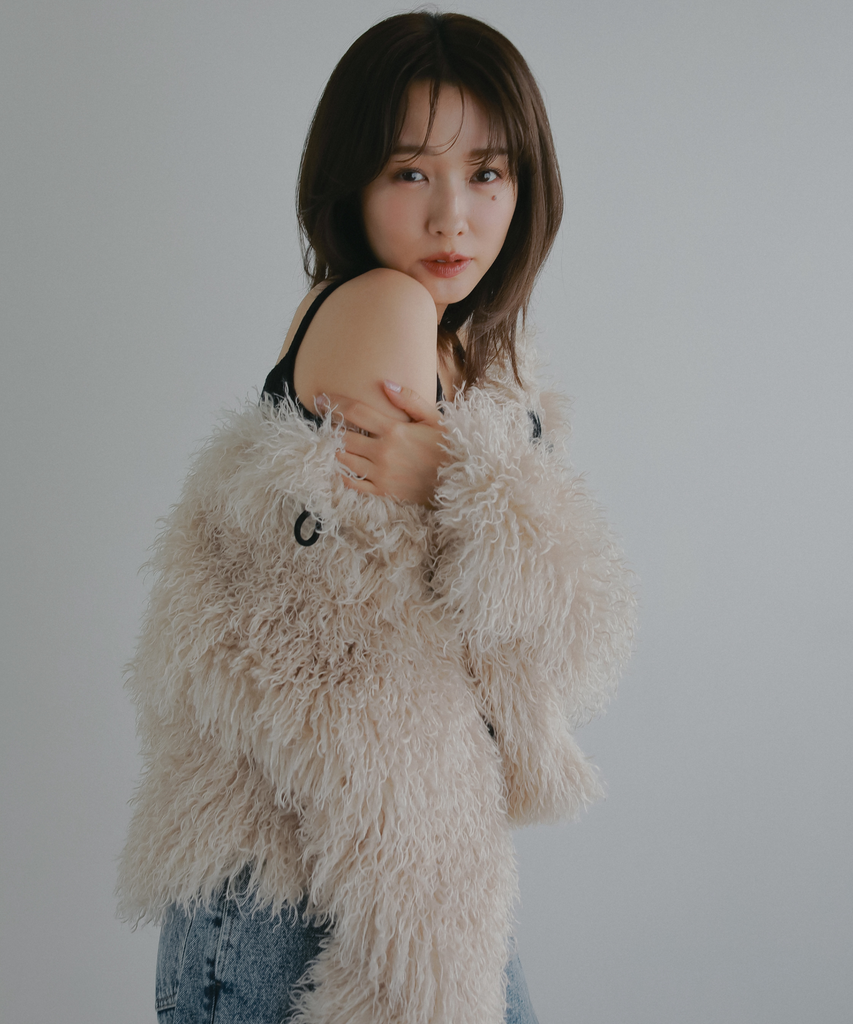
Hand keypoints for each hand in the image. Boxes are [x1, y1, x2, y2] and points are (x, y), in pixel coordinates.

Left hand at [320, 381, 446, 506]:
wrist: (460, 481)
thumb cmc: (448, 447)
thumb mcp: (434, 418)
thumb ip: (409, 400)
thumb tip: (385, 384)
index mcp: (395, 430)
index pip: (355, 412)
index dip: (334, 403)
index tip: (319, 398)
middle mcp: (383, 452)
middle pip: (344, 436)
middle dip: (331, 428)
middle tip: (324, 422)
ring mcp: (381, 474)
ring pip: (345, 460)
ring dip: (336, 450)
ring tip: (333, 442)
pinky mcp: (383, 491)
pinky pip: (353, 484)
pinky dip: (344, 474)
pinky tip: (342, 466)